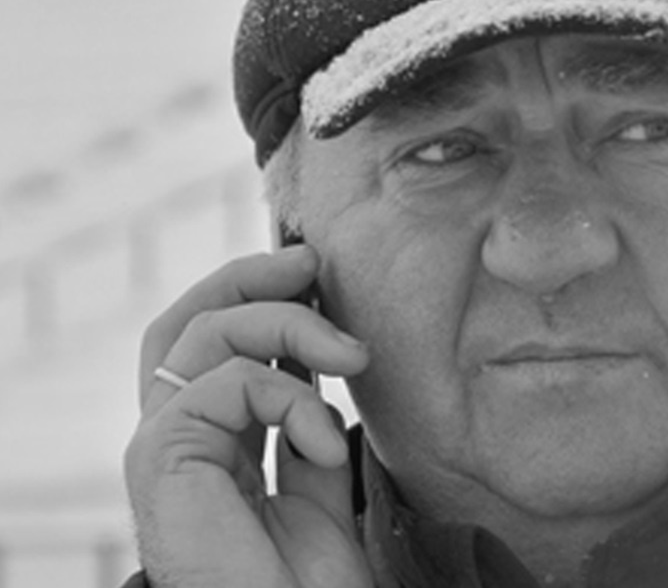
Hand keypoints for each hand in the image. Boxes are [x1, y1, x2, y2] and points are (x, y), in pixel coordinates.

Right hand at [123, 246, 372, 587]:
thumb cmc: (303, 580)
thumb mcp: (316, 482)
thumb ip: (306, 422)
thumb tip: (328, 357)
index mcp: (207, 439)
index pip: (209, 341)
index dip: (254, 294)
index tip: (316, 270)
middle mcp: (174, 435)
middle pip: (186, 321)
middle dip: (249, 277)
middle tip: (312, 261)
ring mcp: (161, 446)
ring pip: (204, 334)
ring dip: (290, 326)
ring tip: (355, 356)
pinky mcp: (162, 457)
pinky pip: (225, 383)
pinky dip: (288, 396)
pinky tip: (322, 440)